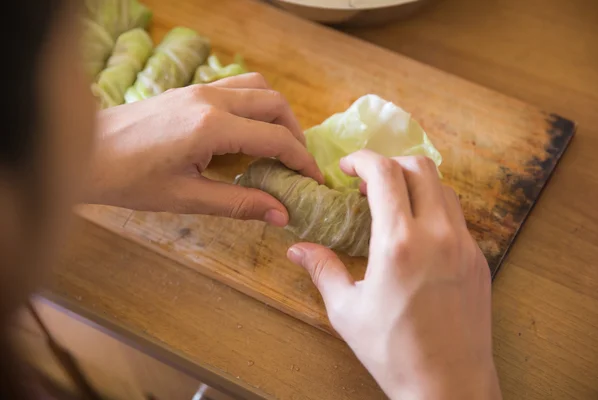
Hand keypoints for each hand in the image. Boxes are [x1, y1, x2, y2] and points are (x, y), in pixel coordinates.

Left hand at [85, 73, 322, 225]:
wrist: (84, 153)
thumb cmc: (127, 180)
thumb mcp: (185, 198)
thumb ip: (238, 204)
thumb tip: (281, 215)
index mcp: (211, 127)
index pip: (274, 139)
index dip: (301, 160)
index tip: (314, 181)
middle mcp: (210, 99)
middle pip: (274, 103)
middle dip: (295, 133)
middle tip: (298, 164)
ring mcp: (198, 90)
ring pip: (257, 87)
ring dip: (276, 113)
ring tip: (278, 145)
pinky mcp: (188, 91)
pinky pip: (236, 87)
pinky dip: (254, 105)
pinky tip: (246, 132)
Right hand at [287, 150, 500, 399]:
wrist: (449, 386)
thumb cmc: (393, 352)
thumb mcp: (347, 311)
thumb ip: (322, 270)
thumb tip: (297, 249)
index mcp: (398, 243)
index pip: (385, 173)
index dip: (362, 160)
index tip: (346, 168)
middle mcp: (437, 235)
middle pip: (420, 167)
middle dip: (390, 163)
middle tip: (367, 183)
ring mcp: (464, 245)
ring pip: (443, 188)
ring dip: (415, 183)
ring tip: (392, 205)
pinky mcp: (479, 260)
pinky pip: (457, 216)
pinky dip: (434, 208)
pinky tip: (416, 234)